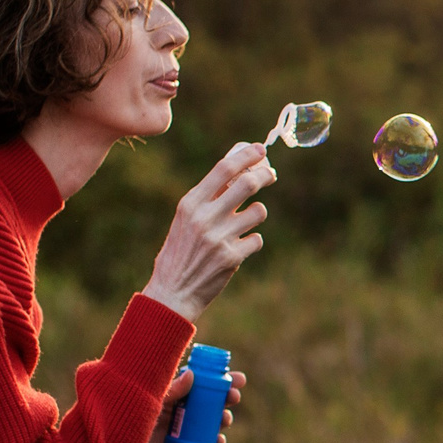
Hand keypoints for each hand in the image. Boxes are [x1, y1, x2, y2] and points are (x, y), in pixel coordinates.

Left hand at [141, 368, 243, 442]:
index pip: (202, 379)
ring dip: (222, 419)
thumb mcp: (148, 398)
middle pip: (210, 400)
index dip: (222, 378)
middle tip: (234, 398)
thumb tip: (192, 374)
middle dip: (226, 398)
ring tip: (225, 420)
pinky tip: (219, 441)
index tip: (238, 379)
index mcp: (172, 390)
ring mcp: (179, 426)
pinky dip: (214, 442)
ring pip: (209, 421)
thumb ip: (168, 389)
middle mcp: (177, 406)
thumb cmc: (126, 415)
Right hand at [144, 143, 272, 321]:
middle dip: (264, 175)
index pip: (223, 169)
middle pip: (247, 183)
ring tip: (246, 222)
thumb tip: (237, 171)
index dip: (246, 156)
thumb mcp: (185, 220)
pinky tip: (238, 248)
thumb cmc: (180, 252)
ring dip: (257, 213)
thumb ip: (208, 199)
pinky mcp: (232, 257)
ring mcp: (219, 237)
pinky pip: (257, 239)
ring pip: (258, 211)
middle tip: (270, 175)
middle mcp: (204, 217)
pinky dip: (252, 242)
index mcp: (190, 203)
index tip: (260, 150)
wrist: (172, 292)